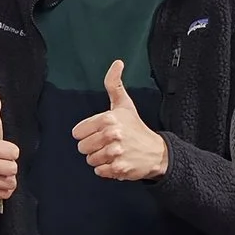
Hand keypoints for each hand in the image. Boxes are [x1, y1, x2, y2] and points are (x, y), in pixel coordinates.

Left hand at [72, 61, 168, 181]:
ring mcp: (116, 153)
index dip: (87, 133)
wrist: (156, 152)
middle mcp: (112, 135)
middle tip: (107, 143)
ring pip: (90, 160)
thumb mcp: (124, 104)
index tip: (100, 132)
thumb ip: (114, 84)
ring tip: (112, 152)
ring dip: (99, 158)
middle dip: (92, 147)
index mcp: (108, 118)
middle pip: (82, 147)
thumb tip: (117, 63)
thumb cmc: (136, 128)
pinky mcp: (119, 169)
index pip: (78, 132)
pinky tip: (116, 162)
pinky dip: (106, 169)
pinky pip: (99, 171)